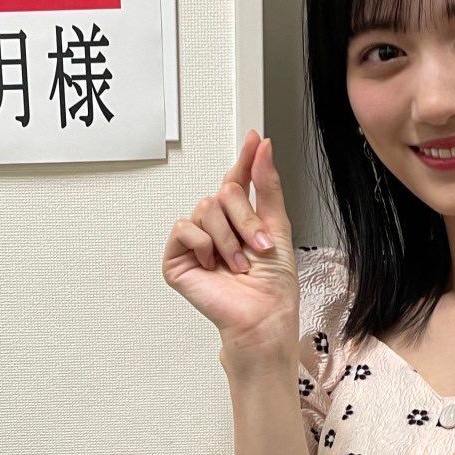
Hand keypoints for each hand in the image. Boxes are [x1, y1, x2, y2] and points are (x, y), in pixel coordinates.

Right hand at [162, 129, 299, 354]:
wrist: (262, 317)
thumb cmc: (272, 285)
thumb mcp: (278, 227)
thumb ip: (267, 186)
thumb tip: (262, 146)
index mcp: (240, 219)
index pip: (237, 180)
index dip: (245, 159)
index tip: (255, 137)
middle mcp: (216, 227)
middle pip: (223, 192)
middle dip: (245, 219)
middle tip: (258, 248)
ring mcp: (195, 242)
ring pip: (205, 208)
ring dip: (228, 238)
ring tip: (238, 265)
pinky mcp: (177, 258)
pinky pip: (184, 228)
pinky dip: (203, 244)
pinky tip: (212, 264)